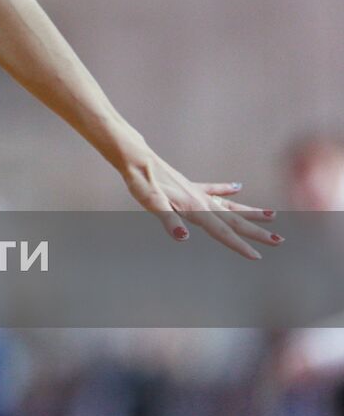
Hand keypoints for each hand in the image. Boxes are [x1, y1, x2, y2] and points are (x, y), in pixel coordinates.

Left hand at [119, 150, 280, 258]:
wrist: (136, 159)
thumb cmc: (142, 183)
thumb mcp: (152, 204)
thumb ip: (169, 222)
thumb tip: (184, 238)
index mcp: (195, 208)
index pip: (221, 231)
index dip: (238, 245)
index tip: (257, 256)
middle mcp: (201, 200)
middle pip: (233, 219)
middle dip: (256, 231)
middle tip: (279, 241)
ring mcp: (197, 192)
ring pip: (230, 204)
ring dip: (250, 211)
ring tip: (273, 214)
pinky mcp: (189, 185)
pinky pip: (213, 189)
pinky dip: (226, 188)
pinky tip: (238, 186)